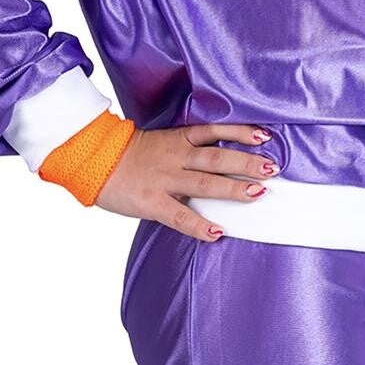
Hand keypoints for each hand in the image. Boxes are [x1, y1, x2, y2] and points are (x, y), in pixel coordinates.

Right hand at [94, 121, 277, 238]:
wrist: (92, 161)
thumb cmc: (129, 155)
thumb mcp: (161, 142)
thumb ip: (188, 149)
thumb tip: (219, 158)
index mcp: (177, 140)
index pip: (214, 131)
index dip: (240, 133)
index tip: (265, 136)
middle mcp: (175, 157)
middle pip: (217, 158)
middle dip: (246, 162)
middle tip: (272, 168)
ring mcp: (165, 180)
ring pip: (205, 183)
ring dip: (233, 188)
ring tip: (257, 193)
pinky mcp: (152, 202)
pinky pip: (179, 216)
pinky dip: (199, 225)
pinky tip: (217, 232)